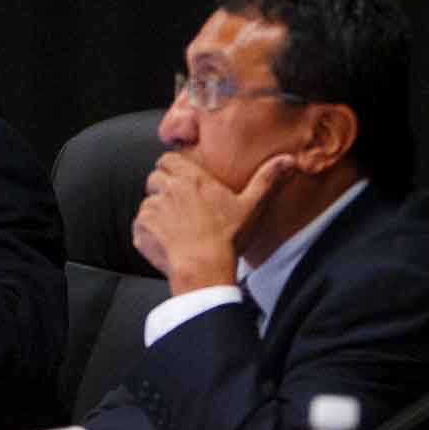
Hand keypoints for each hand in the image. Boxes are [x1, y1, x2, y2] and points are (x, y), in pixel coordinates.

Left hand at [132, 152, 292, 293]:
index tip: (181, 181)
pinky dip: (148, 234)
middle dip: (162, 189)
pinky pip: (139, 227)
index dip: (172, 168)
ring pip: (147, 203)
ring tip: (175, 230)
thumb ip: (267, 180)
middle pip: (154, 178)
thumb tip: (288, 160)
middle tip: (179, 208)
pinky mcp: (141, 230)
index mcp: (191, 178)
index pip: (167, 159)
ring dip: (156, 213)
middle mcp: (167, 188)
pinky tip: (167, 244)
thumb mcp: (251, 206)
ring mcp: (151, 209)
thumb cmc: (226, 239)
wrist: (203, 269)